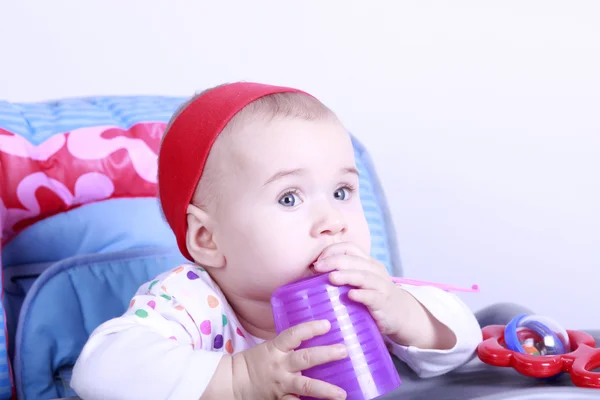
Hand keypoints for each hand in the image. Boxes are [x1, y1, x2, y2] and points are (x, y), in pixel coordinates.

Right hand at [232, 320, 347, 399]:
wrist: (233, 382)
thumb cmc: (255, 362)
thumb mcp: (270, 347)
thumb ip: (289, 344)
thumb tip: (315, 333)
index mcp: (276, 348)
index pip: (294, 334)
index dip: (310, 328)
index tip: (328, 324)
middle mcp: (280, 365)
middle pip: (305, 358)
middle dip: (326, 354)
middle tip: (344, 351)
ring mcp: (281, 384)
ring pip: (305, 385)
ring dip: (324, 390)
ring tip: (341, 394)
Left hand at [312, 242, 405, 338]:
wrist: (402, 316)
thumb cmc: (373, 298)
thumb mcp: (360, 282)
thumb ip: (342, 275)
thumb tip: (311, 274)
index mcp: (367, 263)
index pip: (350, 247)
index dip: (332, 250)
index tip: (317, 260)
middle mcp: (375, 270)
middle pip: (354, 259)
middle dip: (333, 261)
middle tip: (317, 267)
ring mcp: (381, 286)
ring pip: (363, 276)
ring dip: (346, 275)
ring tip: (331, 277)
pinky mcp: (384, 303)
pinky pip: (373, 297)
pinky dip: (362, 295)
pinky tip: (351, 295)